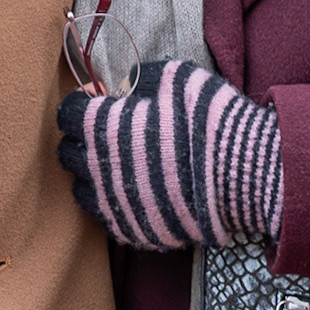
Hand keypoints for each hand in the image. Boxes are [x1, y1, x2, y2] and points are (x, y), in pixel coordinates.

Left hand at [57, 57, 283, 252]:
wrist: (243, 174)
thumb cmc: (209, 118)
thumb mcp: (175, 77)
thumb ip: (139, 79)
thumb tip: (124, 86)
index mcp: (102, 127)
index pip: (67, 115)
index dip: (80, 107)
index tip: (95, 105)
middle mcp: (99, 169)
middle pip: (66, 154)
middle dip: (81, 141)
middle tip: (104, 134)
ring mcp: (115, 205)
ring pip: (81, 190)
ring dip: (92, 176)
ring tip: (117, 165)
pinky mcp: (133, 231)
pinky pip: (107, 218)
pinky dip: (114, 203)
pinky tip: (135, 191)